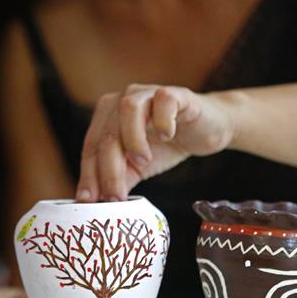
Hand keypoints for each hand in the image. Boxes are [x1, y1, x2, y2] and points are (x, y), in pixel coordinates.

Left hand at [76, 84, 234, 201]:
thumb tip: (94, 204)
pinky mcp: (176, 93)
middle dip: (109, 168)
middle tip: (116, 196)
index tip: (89, 201)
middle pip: (108, 133)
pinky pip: (163, 100)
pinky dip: (163, 120)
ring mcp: (149, 93)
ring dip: (132, 139)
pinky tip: (167, 136)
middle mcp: (124, 100)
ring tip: (143, 162)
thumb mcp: (138, 168)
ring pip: (128, 109)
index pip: (92, 146)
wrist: (207, 129)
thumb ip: (118, 180)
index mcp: (108, 116)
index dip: (89, 174)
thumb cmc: (167, 144)